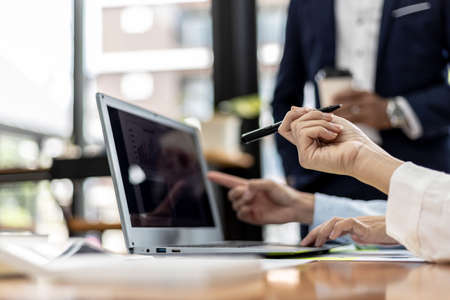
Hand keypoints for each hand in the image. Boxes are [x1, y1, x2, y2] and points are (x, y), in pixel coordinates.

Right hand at [207, 171, 313, 224]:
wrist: (293, 207)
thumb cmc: (284, 193)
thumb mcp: (269, 183)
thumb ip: (255, 184)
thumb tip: (245, 191)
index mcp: (250, 186)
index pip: (231, 182)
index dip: (220, 178)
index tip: (209, 175)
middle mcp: (248, 197)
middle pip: (231, 195)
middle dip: (236, 193)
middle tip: (247, 193)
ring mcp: (250, 207)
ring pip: (235, 206)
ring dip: (241, 202)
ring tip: (252, 201)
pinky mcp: (253, 218)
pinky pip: (240, 215)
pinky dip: (243, 212)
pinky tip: (251, 210)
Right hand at [278, 108, 402, 193]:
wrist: (364, 152)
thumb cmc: (352, 139)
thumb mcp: (329, 121)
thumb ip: (311, 116)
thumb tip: (293, 108)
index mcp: (308, 142)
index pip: (287, 128)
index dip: (293, 115)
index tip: (309, 109)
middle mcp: (304, 150)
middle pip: (293, 123)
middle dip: (313, 115)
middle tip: (331, 119)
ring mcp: (304, 155)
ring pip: (299, 126)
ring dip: (320, 122)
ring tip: (336, 130)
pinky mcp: (306, 158)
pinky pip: (304, 133)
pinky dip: (320, 129)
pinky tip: (333, 136)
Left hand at [300, 216, 398, 246]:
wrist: (401, 229)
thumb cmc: (385, 234)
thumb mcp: (366, 238)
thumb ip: (356, 237)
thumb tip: (349, 242)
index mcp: (349, 225)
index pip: (328, 227)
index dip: (316, 234)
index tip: (306, 243)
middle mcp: (350, 222)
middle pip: (327, 223)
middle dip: (314, 233)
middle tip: (304, 244)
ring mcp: (357, 222)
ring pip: (334, 221)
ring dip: (323, 231)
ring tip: (317, 242)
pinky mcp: (364, 225)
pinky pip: (348, 223)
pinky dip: (339, 228)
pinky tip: (332, 236)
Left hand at [331, 90, 390, 129]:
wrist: (396, 112)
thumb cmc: (378, 106)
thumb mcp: (368, 97)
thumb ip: (356, 97)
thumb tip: (337, 99)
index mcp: (365, 94)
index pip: (348, 93)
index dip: (338, 96)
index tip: (330, 99)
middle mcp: (367, 101)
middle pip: (347, 104)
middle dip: (335, 109)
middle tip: (325, 113)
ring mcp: (369, 111)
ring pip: (349, 114)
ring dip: (339, 118)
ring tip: (330, 121)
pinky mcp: (371, 120)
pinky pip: (355, 122)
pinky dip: (347, 123)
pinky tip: (340, 126)